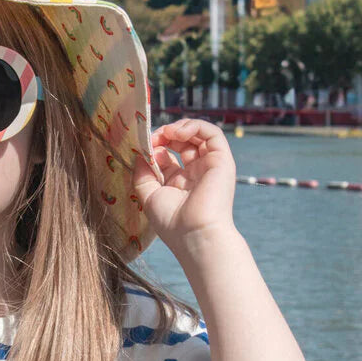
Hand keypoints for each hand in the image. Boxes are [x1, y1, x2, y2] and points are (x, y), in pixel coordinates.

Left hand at [132, 119, 236, 254]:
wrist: (195, 234)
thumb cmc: (172, 221)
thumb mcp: (148, 195)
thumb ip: (142, 173)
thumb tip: (140, 153)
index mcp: (178, 183)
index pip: (167, 156)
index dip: (154, 147)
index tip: (143, 147)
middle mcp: (195, 173)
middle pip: (182, 143)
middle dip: (165, 135)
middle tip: (154, 137)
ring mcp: (209, 166)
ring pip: (199, 135)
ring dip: (180, 128)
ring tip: (167, 133)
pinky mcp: (222, 160)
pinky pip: (213, 134)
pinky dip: (195, 126)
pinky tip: (178, 133)